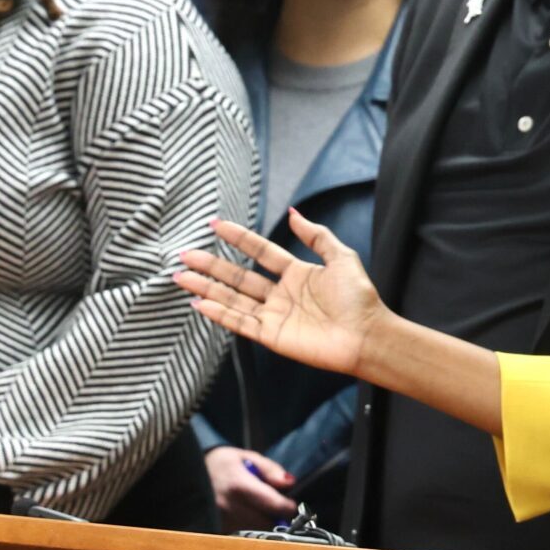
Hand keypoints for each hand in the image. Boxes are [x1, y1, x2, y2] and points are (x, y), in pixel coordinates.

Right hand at [177, 211, 385, 376]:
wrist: (367, 335)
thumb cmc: (359, 298)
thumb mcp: (341, 257)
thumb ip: (316, 235)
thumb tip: (293, 212)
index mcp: (297, 274)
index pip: (259, 252)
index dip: (238, 238)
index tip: (214, 224)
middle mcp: (281, 294)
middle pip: (238, 276)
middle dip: (211, 266)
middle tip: (184, 255)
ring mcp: (274, 316)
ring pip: (232, 299)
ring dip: (207, 288)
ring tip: (181, 277)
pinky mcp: (272, 336)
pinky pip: (240, 322)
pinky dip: (219, 314)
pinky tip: (200, 304)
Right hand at [204, 447, 298, 531]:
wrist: (189, 470)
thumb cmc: (223, 463)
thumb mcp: (248, 457)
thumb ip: (271, 470)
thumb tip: (289, 483)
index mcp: (238, 485)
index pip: (273, 504)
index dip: (287, 507)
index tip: (290, 505)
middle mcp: (228, 506)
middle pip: (265, 523)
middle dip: (275, 518)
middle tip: (276, 508)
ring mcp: (220, 521)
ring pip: (254, 532)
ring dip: (261, 525)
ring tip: (257, 510)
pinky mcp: (215, 529)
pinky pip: (240, 535)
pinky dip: (247, 528)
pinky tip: (245, 516)